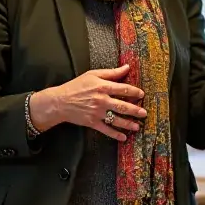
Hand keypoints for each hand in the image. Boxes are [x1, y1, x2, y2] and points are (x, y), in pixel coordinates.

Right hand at [28, 65, 145, 141]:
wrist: (60, 101)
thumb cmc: (76, 86)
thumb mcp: (92, 74)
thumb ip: (111, 72)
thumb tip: (127, 67)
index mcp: (102, 87)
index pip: (123, 89)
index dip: (134, 92)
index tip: (141, 94)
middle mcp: (102, 100)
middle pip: (122, 106)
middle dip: (135, 110)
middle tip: (144, 113)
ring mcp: (97, 113)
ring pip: (117, 119)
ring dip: (128, 124)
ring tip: (137, 126)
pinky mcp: (92, 122)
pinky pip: (106, 130)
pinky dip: (115, 134)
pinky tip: (123, 137)